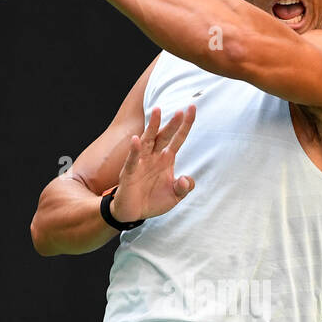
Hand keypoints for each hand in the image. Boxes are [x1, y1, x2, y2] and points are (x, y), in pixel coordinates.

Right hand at [112, 106, 196, 222]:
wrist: (134, 213)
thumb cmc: (153, 200)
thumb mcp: (175, 196)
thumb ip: (184, 187)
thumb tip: (186, 179)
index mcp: (166, 159)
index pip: (178, 139)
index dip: (185, 125)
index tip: (192, 108)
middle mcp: (154, 156)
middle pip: (164, 136)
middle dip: (172, 124)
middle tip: (181, 111)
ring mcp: (141, 163)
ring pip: (147, 141)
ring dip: (152, 127)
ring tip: (158, 111)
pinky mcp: (129, 173)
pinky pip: (132, 160)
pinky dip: (134, 150)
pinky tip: (136, 140)